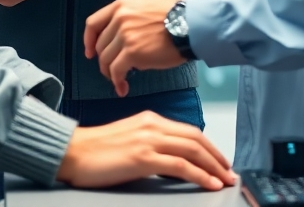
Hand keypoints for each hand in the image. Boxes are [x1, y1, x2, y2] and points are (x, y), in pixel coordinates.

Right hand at [57, 111, 235, 189]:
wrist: (73, 151)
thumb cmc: (97, 149)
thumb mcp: (129, 139)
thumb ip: (150, 144)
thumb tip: (171, 161)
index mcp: (149, 119)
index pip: (188, 130)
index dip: (209, 146)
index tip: (221, 161)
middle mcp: (151, 125)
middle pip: (195, 138)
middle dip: (217, 156)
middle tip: (230, 171)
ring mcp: (148, 139)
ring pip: (192, 149)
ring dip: (214, 166)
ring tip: (225, 179)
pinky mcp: (143, 157)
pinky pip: (180, 165)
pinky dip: (200, 175)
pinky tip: (209, 183)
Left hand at [83, 0, 188, 95]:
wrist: (192, 23)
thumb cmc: (175, 7)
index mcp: (120, 5)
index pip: (93, 23)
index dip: (89, 40)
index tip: (90, 51)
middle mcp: (119, 20)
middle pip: (100, 44)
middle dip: (104, 59)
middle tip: (112, 68)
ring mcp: (125, 36)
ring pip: (107, 59)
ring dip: (110, 73)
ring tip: (119, 79)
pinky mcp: (134, 53)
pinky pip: (117, 71)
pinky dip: (118, 81)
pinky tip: (123, 87)